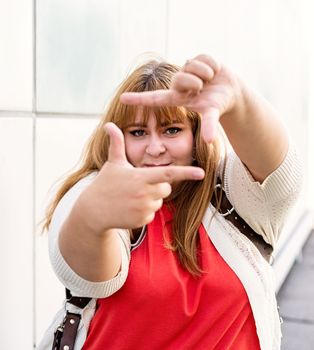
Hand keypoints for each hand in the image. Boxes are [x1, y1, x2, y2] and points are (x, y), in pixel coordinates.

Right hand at [78, 123, 204, 231]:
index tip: (202, 173)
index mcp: (141, 177)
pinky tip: (130, 208)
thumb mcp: (113, 163)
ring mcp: (144, 208)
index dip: (186, 173)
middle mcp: (145, 193)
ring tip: (131, 197)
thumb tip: (108, 124)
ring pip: (159, 201)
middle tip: (139, 185)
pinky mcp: (142, 221)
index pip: (168, 174)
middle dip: (157, 185)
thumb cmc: (105, 183)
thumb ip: (116, 143)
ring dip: (150, 198)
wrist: (93, 210)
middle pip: (166, 188)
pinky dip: (144, 211)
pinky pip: (152, 213)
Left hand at [120, 54, 240, 142]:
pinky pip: (204, 58)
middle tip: (203, 88)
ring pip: (193, 66)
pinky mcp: (196, 58)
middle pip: (180, 78)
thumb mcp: (211, 114)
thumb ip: (209, 126)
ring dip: (207, 74)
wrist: (231, 91)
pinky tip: (214, 72)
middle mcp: (178, 83)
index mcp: (176, 97)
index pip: (154, 98)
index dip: (139, 99)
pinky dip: (214, 66)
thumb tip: (209, 141)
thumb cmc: (217, 104)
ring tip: (210, 81)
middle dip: (195, 83)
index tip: (122, 100)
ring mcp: (186, 70)